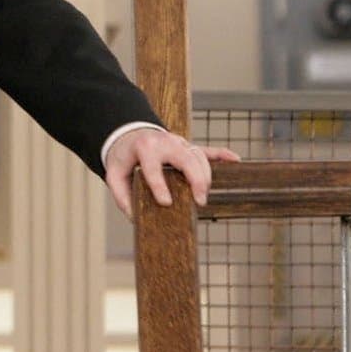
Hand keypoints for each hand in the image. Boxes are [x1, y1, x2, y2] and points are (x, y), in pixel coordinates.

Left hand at [103, 126, 239, 216]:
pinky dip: (222, 154)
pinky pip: (208, 149)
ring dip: (205, 176)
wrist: (129, 133)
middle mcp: (166, 143)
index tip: (165, 202)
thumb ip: (121, 195)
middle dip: (195, 179)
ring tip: (202, 196)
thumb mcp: (114, 174)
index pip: (154, 168)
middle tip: (198, 201)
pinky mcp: (188, 147)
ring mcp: (179, 143)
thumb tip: (134, 218)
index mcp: (145, 148)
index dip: (159, 186)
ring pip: (199, 156)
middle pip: (187, 158)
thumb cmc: (124, 156)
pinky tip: (236, 160)